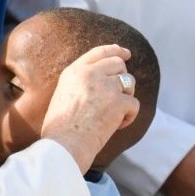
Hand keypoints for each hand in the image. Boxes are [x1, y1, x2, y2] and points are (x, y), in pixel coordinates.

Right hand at [42, 44, 139, 171]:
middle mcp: (90, 74)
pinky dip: (129, 116)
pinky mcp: (119, 102)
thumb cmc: (60, 128)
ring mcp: (106, 87)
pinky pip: (134, 104)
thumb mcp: (63, 95)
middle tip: (119, 93)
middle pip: (119, 64)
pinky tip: (116, 126)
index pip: (99, 52)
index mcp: (74, 71)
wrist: (64, 145)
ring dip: (126, 97)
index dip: (116, 50)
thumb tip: (103, 80)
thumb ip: (80, 83)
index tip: (126, 53)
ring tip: (113, 114)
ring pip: (129, 82)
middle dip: (122, 77)